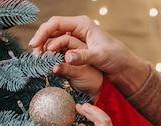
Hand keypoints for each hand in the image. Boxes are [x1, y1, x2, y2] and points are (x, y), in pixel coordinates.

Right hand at [29, 16, 149, 97]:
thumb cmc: (116, 57)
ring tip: (39, 60)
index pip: (56, 23)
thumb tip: (67, 58)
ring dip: (45, 49)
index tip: (35, 45)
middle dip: (41, 41)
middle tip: (35, 55)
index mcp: (82, 24)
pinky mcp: (76, 49)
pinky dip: (52, 55)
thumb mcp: (100, 56)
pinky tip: (48, 63)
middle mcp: (77, 29)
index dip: (43, 33)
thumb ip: (83, 57)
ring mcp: (76, 39)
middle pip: (52, 30)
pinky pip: (60, 49)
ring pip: (54, 40)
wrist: (125, 67)